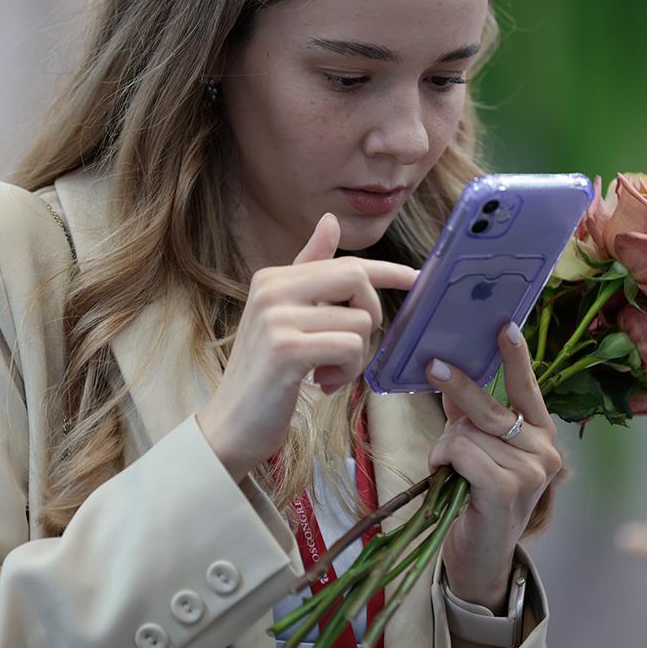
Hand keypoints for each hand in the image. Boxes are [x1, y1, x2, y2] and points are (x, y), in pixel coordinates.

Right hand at [198, 213, 418, 481]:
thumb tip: (329, 221)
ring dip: (357, 357)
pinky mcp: (286, 349)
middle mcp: (272, 289)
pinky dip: (348, 372)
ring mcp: (277, 317)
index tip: (416, 278)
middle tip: (351, 347)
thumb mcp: (286, 317)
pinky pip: (350, 347)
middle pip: (357, 278)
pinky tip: (323, 384)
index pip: (345, 262)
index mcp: (273, 278)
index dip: (386, 270)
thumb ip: (310, 273)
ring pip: (359, 321)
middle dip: (371, 314)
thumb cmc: (266, 376)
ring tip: (328, 373)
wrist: (230, 426)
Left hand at [427, 323, 562, 612]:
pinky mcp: (508, 488)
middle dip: (456, 385)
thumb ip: (469, 418)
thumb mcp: (476, 454)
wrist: (478, 560)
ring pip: (466, 431)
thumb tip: (449, 375)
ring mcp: (531, 472)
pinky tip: (447, 480)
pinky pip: (461, 451)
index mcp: (540, 437)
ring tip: (448, 472)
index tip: (505, 325)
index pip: (528, 389)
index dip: (516, 357)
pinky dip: (443, 461)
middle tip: (433, 365)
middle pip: (489, 406)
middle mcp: (544, 451)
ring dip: (445, 448)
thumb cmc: (476, 503)